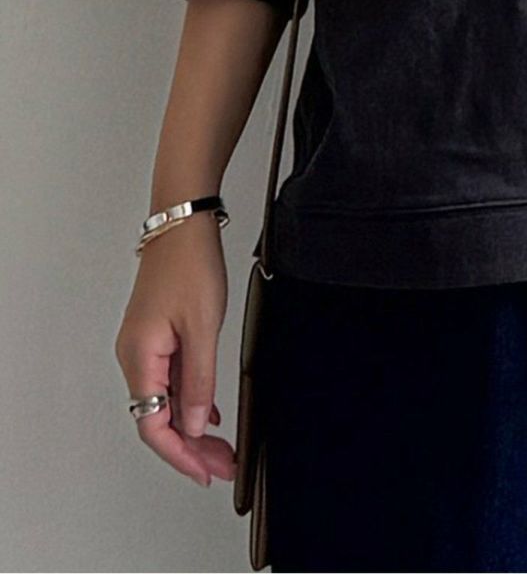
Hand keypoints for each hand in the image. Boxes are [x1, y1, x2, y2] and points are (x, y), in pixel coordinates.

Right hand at [114, 214, 235, 486]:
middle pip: (158, 418)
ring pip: (166, 400)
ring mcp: (146, 345)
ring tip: (220, 447)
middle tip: (221, 464)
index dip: (180, 454)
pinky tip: (209, 412)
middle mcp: (136, 355)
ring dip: (192, 426)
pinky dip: (190, 399)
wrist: (183, 223)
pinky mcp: (158, 334)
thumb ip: (199, 380)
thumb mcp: (203, 327)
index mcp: (140, 357)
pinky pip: (171, 379)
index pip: (153, 424)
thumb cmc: (189, 264)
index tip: (206, 470)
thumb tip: (193, 425)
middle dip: (189, 448)